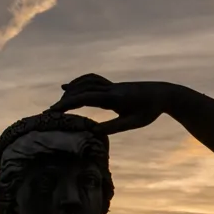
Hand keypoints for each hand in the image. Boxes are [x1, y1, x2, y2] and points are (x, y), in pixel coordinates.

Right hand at [49, 74, 171, 134]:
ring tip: (58, 103)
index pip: (84, 98)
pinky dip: (78, 82)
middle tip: (49, 113)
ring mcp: (111, 85)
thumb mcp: (133, 123)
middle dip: (64, 101)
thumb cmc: (150, 110)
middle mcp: (110, 89)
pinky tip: (69, 87)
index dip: (67, 104)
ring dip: (70, 91)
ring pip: (85, 83)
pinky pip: (91, 80)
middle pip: (81, 90)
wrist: (164, 94)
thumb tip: (92, 132)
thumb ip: (113, 127)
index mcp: (113, 98)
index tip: (53, 112)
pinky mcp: (113, 86)